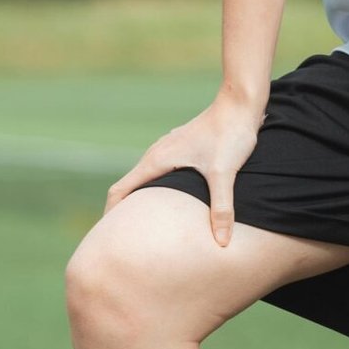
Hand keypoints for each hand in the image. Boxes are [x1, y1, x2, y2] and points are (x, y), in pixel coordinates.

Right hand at [104, 89, 265, 247]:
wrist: (240, 104)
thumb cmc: (230, 135)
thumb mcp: (224, 174)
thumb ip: (221, 209)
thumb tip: (222, 243)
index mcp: (156, 160)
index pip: (120, 190)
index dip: (111, 215)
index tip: (108, 236)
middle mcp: (156, 153)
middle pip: (129, 186)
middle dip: (124, 212)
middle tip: (124, 238)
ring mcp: (168, 148)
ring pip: (145, 178)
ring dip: (141, 199)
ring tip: (146, 223)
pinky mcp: (182, 147)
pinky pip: (160, 172)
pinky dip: (158, 188)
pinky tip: (173, 200)